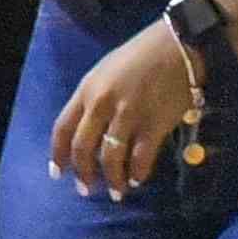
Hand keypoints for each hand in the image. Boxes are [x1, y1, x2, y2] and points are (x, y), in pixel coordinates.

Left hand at [47, 25, 199, 197]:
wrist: (179, 46)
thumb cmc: (142, 56)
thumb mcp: (107, 72)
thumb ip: (94, 99)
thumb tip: (89, 132)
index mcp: (87, 89)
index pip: (62, 128)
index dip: (58, 155)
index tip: (58, 173)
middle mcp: (102, 104)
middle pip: (83, 148)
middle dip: (83, 174)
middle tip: (87, 190)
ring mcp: (128, 115)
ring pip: (111, 159)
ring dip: (112, 180)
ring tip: (117, 192)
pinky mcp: (154, 124)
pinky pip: (140, 159)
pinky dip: (137, 174)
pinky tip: (138, 180)